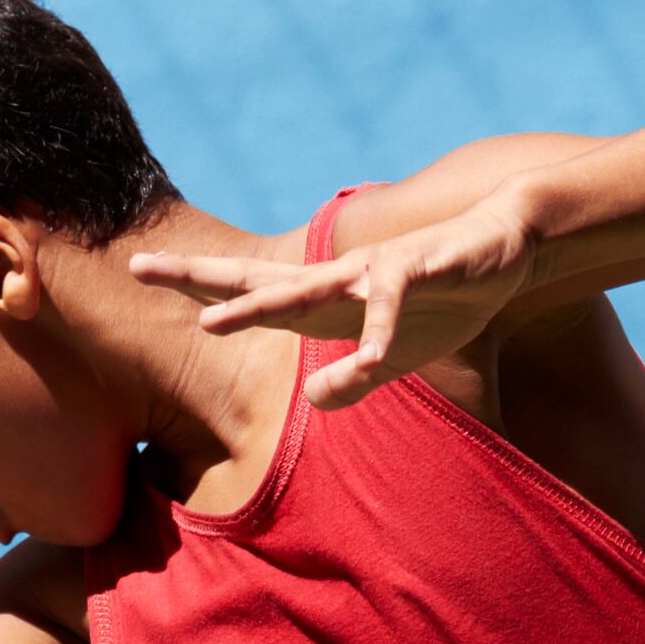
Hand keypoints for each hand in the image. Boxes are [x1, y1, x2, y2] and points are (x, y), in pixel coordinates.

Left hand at [128, 190, 541, 409]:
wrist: (507, 242)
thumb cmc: (445, 296)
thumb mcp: (392, 357)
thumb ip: (353, 381)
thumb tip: (315, 401)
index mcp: (326, 298)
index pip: (249, 290)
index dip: (197, 286)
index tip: (141, 272)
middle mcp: (337, 279)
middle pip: (257, 278)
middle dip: (198, 279)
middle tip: (137, 267)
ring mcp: (374, 272)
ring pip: (309, 291)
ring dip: (260, 309)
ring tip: (212, 325)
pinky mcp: (420, 270)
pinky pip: (393, 307)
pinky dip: (379, 334)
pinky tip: (367, 359)